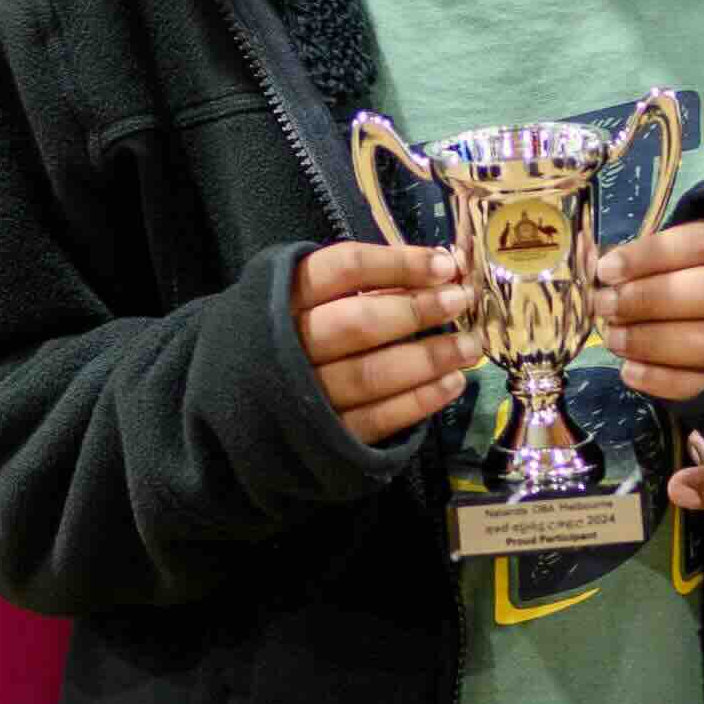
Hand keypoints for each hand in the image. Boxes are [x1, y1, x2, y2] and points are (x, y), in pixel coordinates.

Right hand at [295, 235, 474, 448]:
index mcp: (281, 298)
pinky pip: (377, 420)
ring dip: (429, 359)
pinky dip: (419, 401)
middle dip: (417, 311)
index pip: (342, 269)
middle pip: (358, 323)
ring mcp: (305, 397)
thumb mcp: (301, 298)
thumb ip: (356, 284)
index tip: (443, 264)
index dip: (397, 264)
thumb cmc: (281, 335)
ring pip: (371, 375)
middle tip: (460, 301)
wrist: (233, 402)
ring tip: (469, 346)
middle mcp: (288, 347)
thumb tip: (436, 270)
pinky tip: (453, 385)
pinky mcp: (325, 439)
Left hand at [600, 212, 703, 403]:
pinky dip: (665, 380)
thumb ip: (656, 259)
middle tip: (606, 305)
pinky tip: (630, 372)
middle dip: (652, 299)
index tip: (608, 269)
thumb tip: (600, 264)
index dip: (654, 255)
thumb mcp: (693, 257)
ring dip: (653, 341)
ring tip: (614, 339)